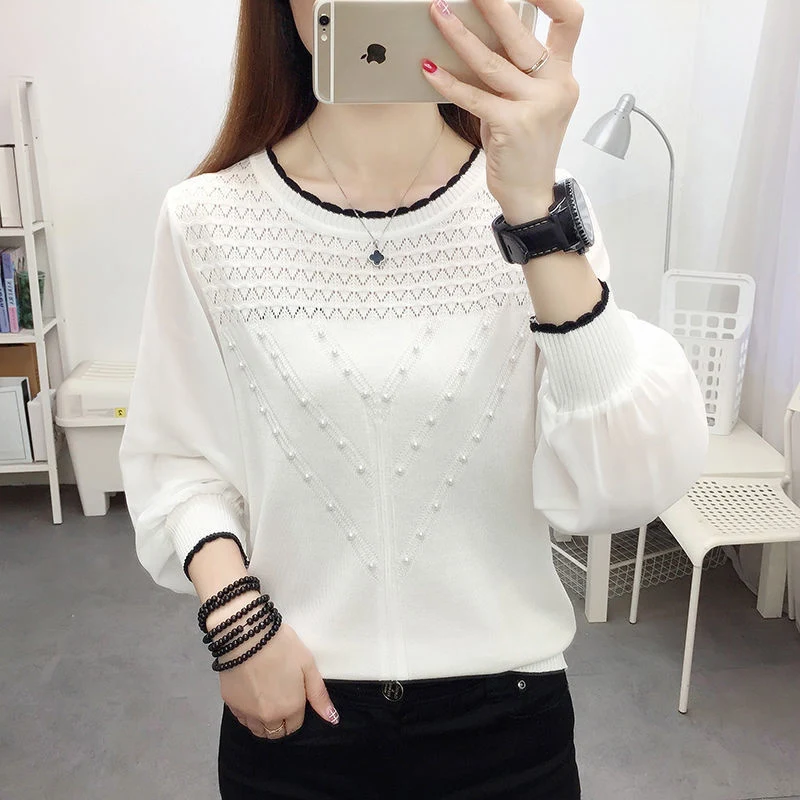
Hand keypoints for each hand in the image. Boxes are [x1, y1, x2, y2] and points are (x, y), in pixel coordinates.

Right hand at [208, 597, 338, 739]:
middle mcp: (268, 717)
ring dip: (263, 722)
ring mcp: (247, 712)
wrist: (248, 635)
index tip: (293, 699)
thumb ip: (319, 695)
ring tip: (265, 699)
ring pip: (257, 729)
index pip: (294, 727)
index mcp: (290, 708)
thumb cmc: (282, 647)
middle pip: (275, 733)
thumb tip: (332, 719)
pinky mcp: (231, 704)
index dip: (296, 715)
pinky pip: (241, 719)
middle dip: (280, 723)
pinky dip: (247, 713)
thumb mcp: (308, 666)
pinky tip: (251, 695)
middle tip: (280, 699)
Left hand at [422, 0, 583, 220]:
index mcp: (563, 76)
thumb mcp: (527, 104)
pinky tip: (428, 69)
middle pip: (523, 33)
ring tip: (437, 14)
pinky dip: (448, 82)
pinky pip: (474, 96)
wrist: (530, 194)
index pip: (570, 21)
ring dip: (459, 35)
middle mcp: (556, 87)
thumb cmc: (524, 148)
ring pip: (492, 62)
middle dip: (493, 4)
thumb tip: (478, 38)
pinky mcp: (513, 126)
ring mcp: (537, 107)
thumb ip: (514, 73)